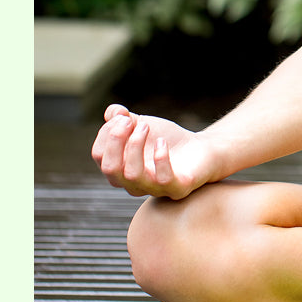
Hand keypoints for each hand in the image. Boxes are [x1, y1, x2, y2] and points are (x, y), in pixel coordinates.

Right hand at [90, 105, 219, 199]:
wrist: (201, 149)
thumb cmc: (167, 140)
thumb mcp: (143, 125)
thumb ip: (124, 119)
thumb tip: (112, 112)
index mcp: (119, 169)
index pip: (99, 155)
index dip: (107, 133)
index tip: (123, 116)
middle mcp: (132, 184)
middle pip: (110, 169)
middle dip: (116, 141)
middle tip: (130, 121)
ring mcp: (154, 189)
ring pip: (132, 175)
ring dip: (136, 145)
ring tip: (147, 126)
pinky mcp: (177, 189)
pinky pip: (163, 180)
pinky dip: (160, 158)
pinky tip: (162, 142)